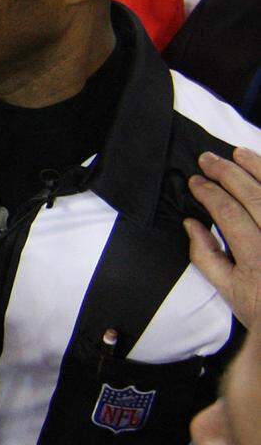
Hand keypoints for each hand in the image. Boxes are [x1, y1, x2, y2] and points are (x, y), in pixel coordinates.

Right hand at [185, 147, 260, 327]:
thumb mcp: (228, 291)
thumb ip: (205, 257)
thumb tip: (191, 223)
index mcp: (256, 259)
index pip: (229, 213)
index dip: (209, 193)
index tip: (194, 180)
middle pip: (255, 196)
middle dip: (228, 173)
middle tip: (208, 158)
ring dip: (258, 168)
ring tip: (239, 152)